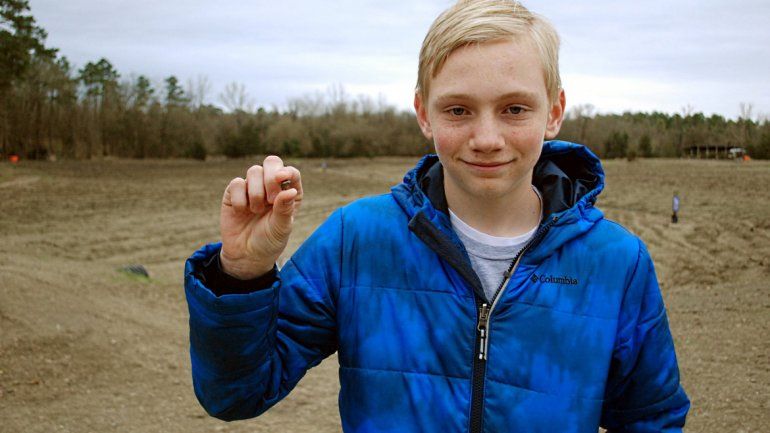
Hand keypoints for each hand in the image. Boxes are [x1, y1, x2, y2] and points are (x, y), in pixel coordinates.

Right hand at [219, 155, 302, 278]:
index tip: (281, 179)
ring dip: (256, 193)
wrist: (246, 255)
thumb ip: (285, 209)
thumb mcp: (281, 228)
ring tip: (256, 211)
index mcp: (290, 192)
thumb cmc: (269, 241)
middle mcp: (272, 186)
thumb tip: (289, 191)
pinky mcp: (234, 192)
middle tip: (270, 199)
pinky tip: (241, 211)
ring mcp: (253, 187)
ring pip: (254, 171)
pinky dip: (240, 198)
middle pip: (272, 162)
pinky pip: (236, 183)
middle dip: (270, 177)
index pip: (291, 172)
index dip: (286, 171)